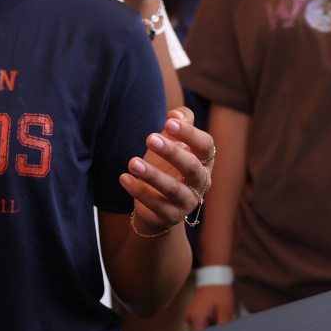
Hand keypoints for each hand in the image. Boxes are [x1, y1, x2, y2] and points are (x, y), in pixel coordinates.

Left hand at [120, 108, 214, 234]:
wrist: (158, 205)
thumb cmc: (167, 167)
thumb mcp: (173, 142)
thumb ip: (179, 123)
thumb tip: (175, 113)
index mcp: (204, 162)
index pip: (206, 146)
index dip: (190, 133)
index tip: (168, 121)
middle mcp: (200, 183)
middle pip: (191, 167)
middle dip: (171, 152)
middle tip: (149, 138)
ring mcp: (187, 202)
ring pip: (173, 189)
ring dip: (152, 174)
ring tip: (132, 162)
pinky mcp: (171, 217)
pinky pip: (156, 205)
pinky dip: (139, 191)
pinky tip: (124, 178)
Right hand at [186, 283, 235, 330]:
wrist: (215, 279)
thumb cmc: (220, 293)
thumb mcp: (225, 311)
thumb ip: (223, 327)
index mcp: (196, 317)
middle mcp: (189, 318)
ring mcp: (190, 316)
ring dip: (211, 330)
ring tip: (219, 321)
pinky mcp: (193, 314)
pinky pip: (201, 325)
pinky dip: (209, 325)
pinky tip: (216, 318)